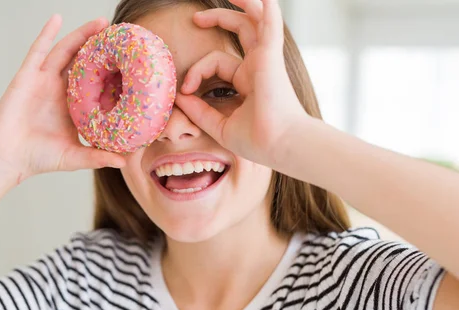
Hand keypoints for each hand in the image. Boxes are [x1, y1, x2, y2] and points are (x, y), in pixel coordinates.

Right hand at [0, 15, 125, 182]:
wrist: (7, 158)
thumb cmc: (38, 158)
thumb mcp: (75, 157)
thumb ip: (98, 157)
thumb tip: (125, 161)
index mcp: (72, 105)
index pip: (95, 83)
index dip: (111, 72)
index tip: (131, 63)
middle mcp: (60, 89)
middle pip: (83, 61)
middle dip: (100, 47)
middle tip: (120, 35)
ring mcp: (43, 80)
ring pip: (66, 51)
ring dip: (82, 34)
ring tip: (101, 23)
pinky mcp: (27, 77)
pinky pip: (38, 51)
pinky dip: (46, 34)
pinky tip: (57, 19)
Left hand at [176, 0, 310, 167]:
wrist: (278, 146)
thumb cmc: (257, 141)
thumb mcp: (220, 126)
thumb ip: (200, 111)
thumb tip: (180, 98)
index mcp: (249, 80)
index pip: (218, 62)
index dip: (197, 72)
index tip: (186, 92)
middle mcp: (258, 66)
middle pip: (240, 31)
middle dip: (218, 19)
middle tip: (196, 19)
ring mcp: (266, 59)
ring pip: (255, 20)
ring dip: (244, 3)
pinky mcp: (271, 57)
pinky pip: (271, 24)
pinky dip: (267, 9)